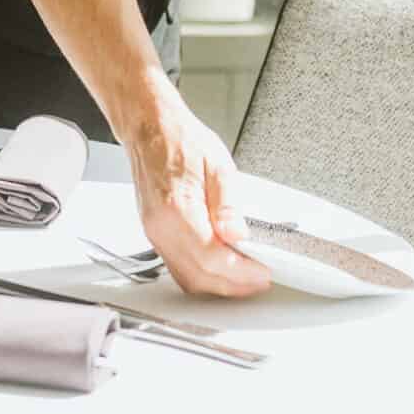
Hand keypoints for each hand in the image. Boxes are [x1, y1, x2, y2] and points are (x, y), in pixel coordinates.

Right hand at [122, 86, 271, 296]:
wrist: (150, 128)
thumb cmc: (181, 139)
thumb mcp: (218, 165)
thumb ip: (228, 205)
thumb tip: (238, 235)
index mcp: (177, 208)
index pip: (211, 257)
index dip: (240, 271)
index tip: (262, 272)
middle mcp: (160, 227)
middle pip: (199, 276)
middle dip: (233, 285)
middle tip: (259, 279)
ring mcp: (154, 234)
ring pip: (187, 278)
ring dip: (218, 285)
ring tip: (245, 277)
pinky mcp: (155, 235)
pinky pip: (178, 268)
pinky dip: (202, 275)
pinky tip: (222, 268)